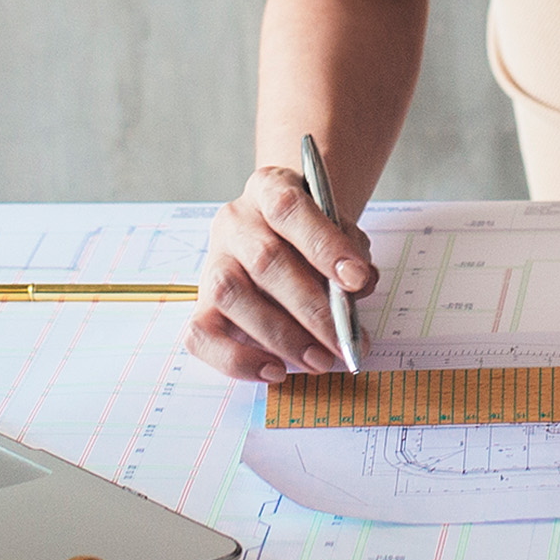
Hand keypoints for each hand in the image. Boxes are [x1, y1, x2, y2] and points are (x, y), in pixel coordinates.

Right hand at [185, 167, 377, 381]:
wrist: (274, 238)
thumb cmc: (311, 237)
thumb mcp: (337, 231)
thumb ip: (350, 254)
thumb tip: (359, 288)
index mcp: (269, 189)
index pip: (289, 209)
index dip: (324, 244)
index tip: (358, 279)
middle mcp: (234, 221)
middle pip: (265, 260)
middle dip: (311, 308)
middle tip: (344, 342)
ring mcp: (213, 261)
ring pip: (232, 296)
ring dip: (282, 337)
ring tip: (319, 361)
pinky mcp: (200, 304)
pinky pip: (201, 334)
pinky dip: (237, 360)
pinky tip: (275, 371)